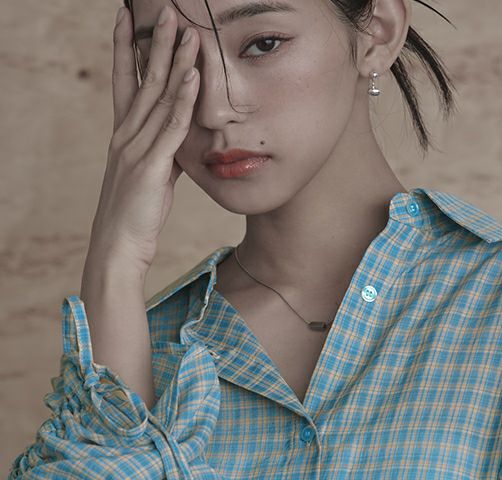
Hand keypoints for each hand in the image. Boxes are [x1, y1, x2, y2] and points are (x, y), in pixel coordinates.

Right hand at [83, 5, 200, 281]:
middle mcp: (126, 135)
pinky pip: (171, 128)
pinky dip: (184, 101)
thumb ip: (165, 152)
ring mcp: (137, 148)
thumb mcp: (152, 176)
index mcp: (123, 135)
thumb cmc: (136, 215)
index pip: (125, 82)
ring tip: (187, 30)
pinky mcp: (152, 167)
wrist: (119, 246)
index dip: (127, 49)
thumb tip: (183, 139)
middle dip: (156, 43)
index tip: (129, 18)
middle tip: (168, 10)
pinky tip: (193, 77)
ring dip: (175, 62)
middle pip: (144, 80)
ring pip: (159, 97)